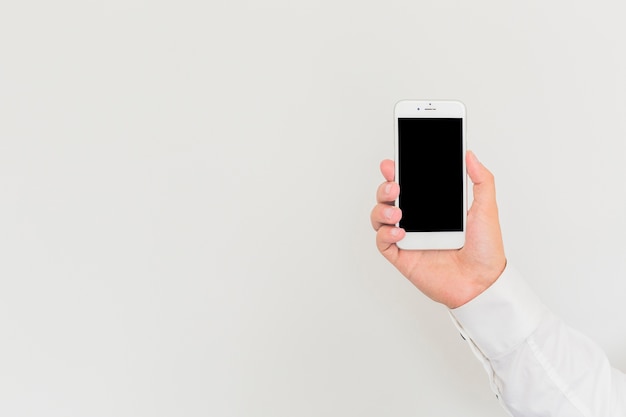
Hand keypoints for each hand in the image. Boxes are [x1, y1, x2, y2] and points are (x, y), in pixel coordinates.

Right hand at [371, 151, 505, 308]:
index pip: (410, 185)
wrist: (483, 283)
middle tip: (395, 184)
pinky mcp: (402, 257)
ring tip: (397, 211)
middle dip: (385, 187)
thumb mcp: (487, 209)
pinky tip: (399, 231)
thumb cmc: (485, 250)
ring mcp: (408, 238)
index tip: (392, 163)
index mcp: (434, 207)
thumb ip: (481, 180)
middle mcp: (418, 221)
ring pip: (380, 217)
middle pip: (389, 198)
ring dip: (382, 209)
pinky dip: (385, 233)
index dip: (397, 172)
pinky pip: (383, 242)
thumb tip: (470, 155)